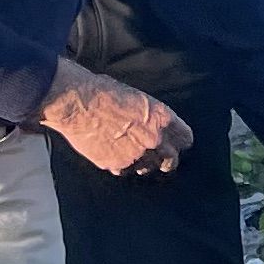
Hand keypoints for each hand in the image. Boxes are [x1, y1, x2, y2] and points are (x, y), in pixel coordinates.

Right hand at [37, 63, 190, 175]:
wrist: (77, 103)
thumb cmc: (103, 92)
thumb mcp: (136, 98)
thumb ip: (150, 117)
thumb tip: (151, 126)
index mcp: (162, 118)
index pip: (185, 138)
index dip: (180, 142)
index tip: (176, 145)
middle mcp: (154, 139)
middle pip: (171, 160)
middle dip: (166, 161)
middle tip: (161, 162)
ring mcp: (136, 155)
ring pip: (146, 168)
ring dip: (140, 163)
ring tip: (127, 152)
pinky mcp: (116, 165)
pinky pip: (124, 171)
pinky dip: (118, 165)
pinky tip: (110, 153)